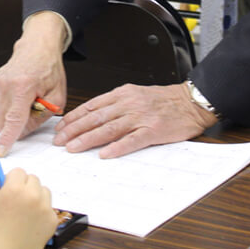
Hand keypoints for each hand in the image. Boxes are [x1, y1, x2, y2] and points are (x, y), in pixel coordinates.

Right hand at [0, 11, 67, 155]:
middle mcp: (5, 84)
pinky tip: (14, 95)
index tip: (1, 150)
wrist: (35, 50)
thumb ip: (41, 117)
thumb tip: (23, 132)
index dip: (8, 137)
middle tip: (31, 109)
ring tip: (23, 99)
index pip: (14, 118)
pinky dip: (5, 108)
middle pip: (4, 122)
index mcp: (23, 86)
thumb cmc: (48, 71)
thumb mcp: (57, 97)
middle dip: (17, 124)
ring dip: (11, 115)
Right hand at [0, 168, 57, 248]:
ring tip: (24, 211)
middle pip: (33, 179)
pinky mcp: (52, 220)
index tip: (9, 185)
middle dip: (24, 185)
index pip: (18, 171)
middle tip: (16, 199)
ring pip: (44, 191)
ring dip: (36, 196)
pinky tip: (30, 221)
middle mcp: (32, 196)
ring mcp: (44, 208)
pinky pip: (49, 208)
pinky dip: (41, 211)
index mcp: (14, 189)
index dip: (12, 179)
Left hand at [53, 83, 216, 158]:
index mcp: (122, 94)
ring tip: (73, 148)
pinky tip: (105, 154)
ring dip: (88, 139)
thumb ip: (115, 104)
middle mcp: (128, 104)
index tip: (61, 128)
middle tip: (60, 141)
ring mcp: (140, 117)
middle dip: (74, 130)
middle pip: (95, 118)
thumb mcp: (135, 94)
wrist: (190, 102)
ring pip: (108, 128)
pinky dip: (117, 147)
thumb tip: (92, 117)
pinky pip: (132, 140)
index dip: (73, 118)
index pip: (91, 106)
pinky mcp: (153, 130)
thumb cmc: (163, 100)